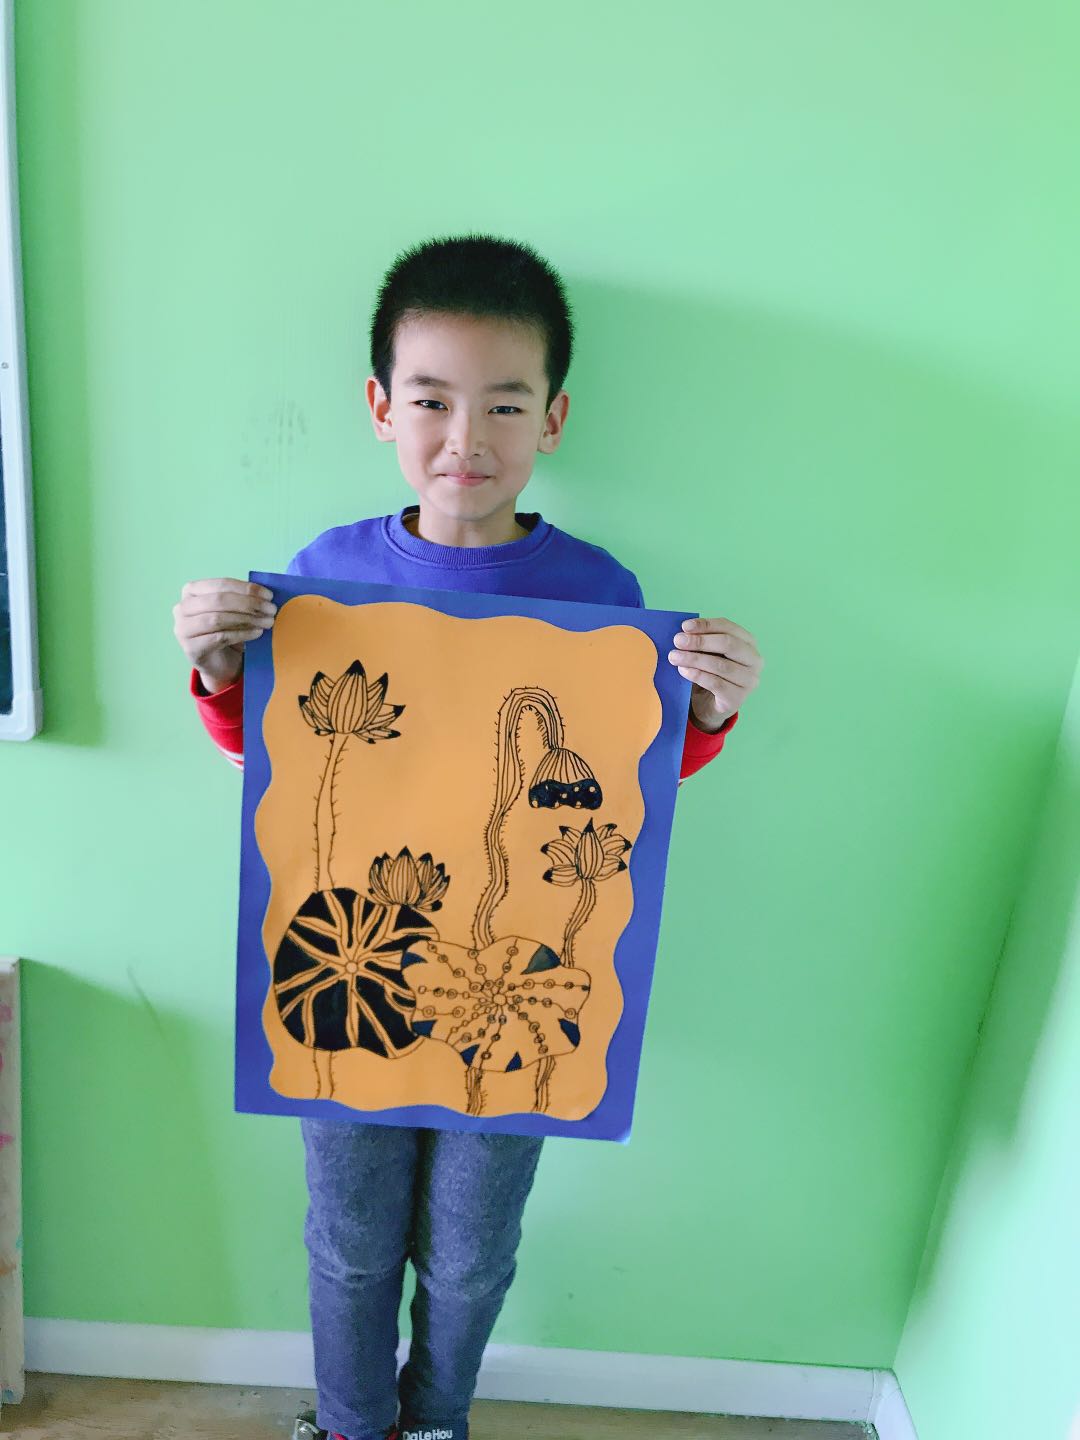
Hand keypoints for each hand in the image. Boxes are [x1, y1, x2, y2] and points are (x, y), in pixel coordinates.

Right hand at [173, 578, 276, 693]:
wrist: (219, 663)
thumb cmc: (227, 631)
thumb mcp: (234, 610)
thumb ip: (243, 598)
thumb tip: (266, 593)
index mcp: (192, 591)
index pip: (221, 584)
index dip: (247, 588)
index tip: (269, 595)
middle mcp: (183, 607)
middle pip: (219, 600)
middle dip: (249, 603)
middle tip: (271, 610)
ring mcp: (183, 629)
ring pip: (218, 619)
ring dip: (247, 619)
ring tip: (267, 622)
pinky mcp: (191, 648)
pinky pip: (220, 637)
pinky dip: (242, 634)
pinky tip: (257, 633)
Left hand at [668, 616, 762, 731]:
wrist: (709, 706)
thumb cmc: (709, 673)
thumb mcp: (706, 653)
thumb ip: (700, 641)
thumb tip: (683, 633)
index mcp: (748, 642)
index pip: (729, 628)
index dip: (706, 625)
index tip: (685, 626)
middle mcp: (754, 660)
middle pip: (728, 644)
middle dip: (700, 641)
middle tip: (678, 641)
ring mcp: (749, 681)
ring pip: (721, 665)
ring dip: (694, 659)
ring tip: (674, 656)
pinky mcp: (738, 698)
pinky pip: (716, 683)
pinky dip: (697, 675)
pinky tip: (683, 671)